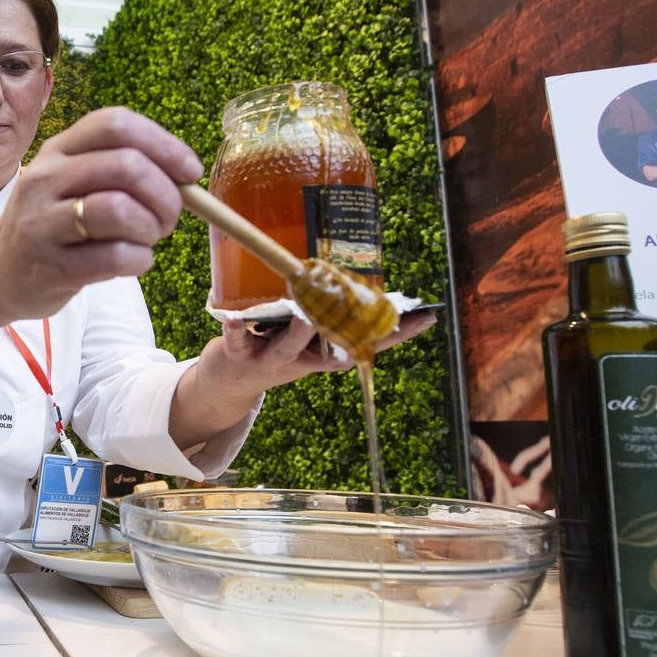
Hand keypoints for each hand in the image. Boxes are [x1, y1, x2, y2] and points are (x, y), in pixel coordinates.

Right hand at [0, 107, 203, 318]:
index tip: (189, 172)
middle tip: (169, 217)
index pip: (115, 124)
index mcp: (57, 150)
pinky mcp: (50, 267)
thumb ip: (121, 171)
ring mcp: (42, 223)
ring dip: (151, 227)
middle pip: (125, 165)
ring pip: (120, 210)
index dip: (164, 144)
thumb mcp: (73, 182)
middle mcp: (45, 179)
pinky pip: (115, 256)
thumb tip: (185, 179)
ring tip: (148, 239)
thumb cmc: (53, 224)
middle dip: (166, 194)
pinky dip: (140, 259)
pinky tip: (134, 261)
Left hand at [203, 310, 437, 394]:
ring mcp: (271, 359)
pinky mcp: (239, 355)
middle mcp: (303, 358)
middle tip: (366, 311)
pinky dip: (232, 330)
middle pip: (330, 349)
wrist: (230, 379)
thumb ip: (331, 311)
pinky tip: (229, 319)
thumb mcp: (307, 335)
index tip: (427, 317)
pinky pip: (235, 342)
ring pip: (286, 349)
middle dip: (348, 330)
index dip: (398, 332)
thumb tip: (362, 277)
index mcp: (324, 353)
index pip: (367, 343)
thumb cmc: (275, 346)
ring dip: (296, 334)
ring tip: (303, 315)